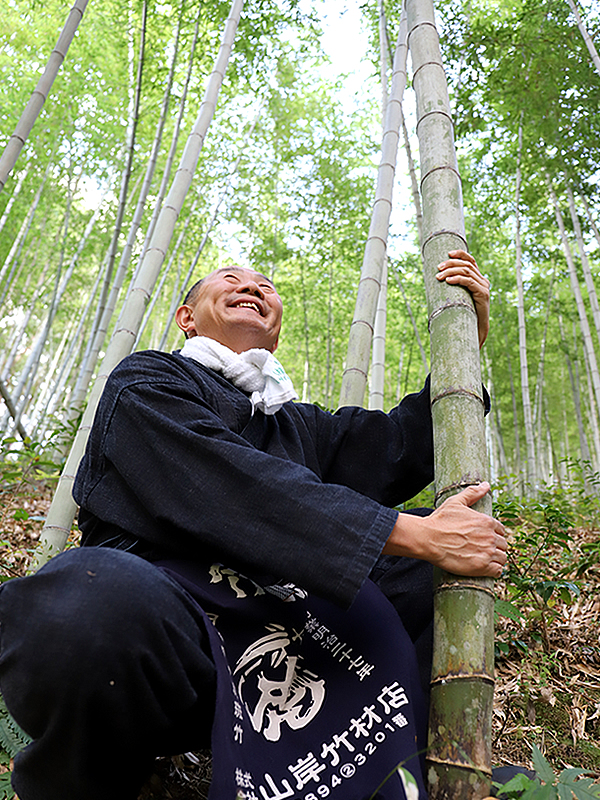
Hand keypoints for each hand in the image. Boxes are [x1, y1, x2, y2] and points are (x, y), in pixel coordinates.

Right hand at [383, 482, 506, 577]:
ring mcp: (487, 552)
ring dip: (496, 559)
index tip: (485, 538)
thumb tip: (485, 484)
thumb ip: (473, 493)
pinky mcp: (482, 567)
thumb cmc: (440, 520)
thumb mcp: (456, 502)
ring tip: (484, 559)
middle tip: (482, 549)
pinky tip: (486, 569)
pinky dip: (494, 570)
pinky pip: (498, 571)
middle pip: (503, 544)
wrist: (428, 539)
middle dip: (495, 546)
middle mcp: (490, 536)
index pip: (501, 530)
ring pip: (502, 558)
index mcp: (487, 521)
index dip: (494, 534)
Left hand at [436, 250, 489, 347]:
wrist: (475, 329)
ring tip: (438, 277)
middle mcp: (483, 281)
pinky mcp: (483, 294)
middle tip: (438, 268)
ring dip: (450, 272)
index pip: (471, 261)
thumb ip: (454, 287)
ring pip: (466, 272)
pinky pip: (469, 282)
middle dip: (450, 264)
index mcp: (478, 279)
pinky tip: (448, 281)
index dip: (461, 254)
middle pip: (466, 265)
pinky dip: (457, 279)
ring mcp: (484, 287)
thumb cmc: (464, 314)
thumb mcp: (458, 297)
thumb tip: (436, 279)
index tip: (448, 253)